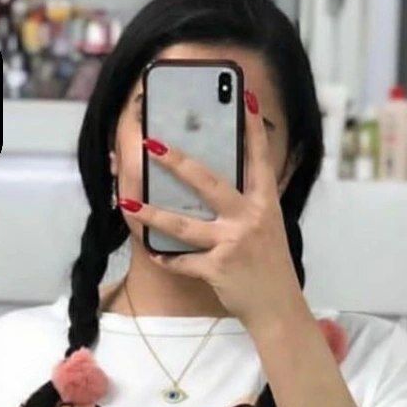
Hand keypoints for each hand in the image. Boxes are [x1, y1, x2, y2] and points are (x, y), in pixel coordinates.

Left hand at [119, 87, 312, 333]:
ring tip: (128, 201)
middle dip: (178, 162)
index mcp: (264, 204)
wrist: (277, 308)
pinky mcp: (218, 269)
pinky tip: (153, 252)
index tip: (244, 98)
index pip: (259, 159)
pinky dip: (166, 259)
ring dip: (153, 214)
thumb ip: (249, 204)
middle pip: (209, 183)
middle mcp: (249, 219)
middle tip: (152, 144)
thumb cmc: (269, 266)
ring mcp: (233, 244)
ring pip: (184, 225)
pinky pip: (183, 262)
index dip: (252, 129)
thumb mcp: (268, 227)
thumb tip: (221, 181)